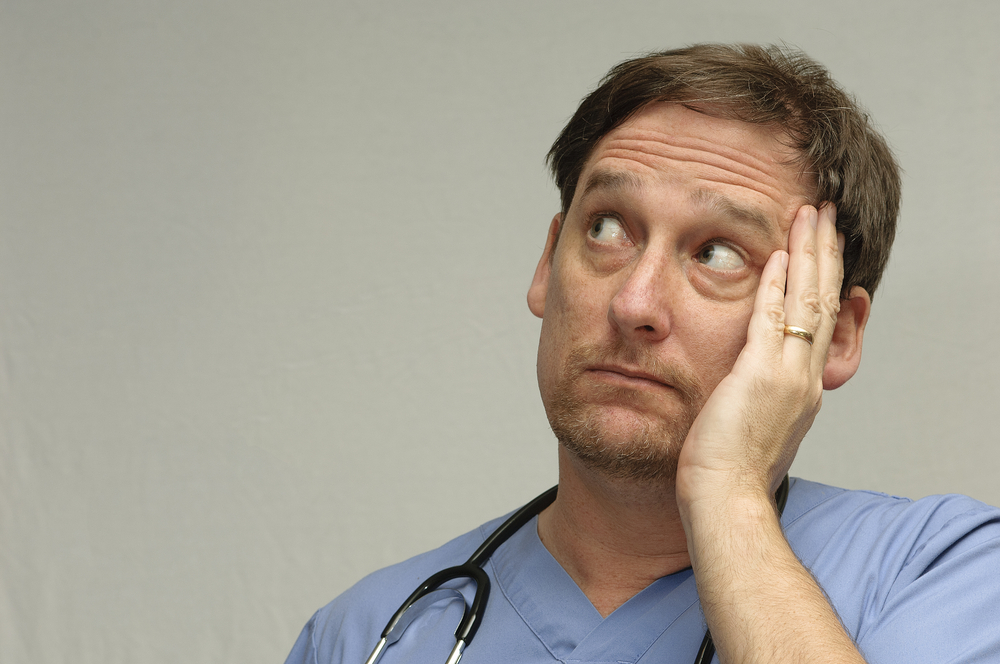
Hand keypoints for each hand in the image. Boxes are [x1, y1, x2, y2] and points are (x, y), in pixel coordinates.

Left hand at [675, 203, 843, 511]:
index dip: (822, 280)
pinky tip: (776, 255)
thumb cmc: (729, 476)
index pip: (819, 321)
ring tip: (810, 215)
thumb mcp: (752, 429)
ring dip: (807, 253)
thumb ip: (754, 399)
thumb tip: (741, 385)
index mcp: (802, 388)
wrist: (727, 502)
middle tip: (826, 216)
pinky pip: (771, 318)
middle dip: (824, 254)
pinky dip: (776, 284)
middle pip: (824, 300)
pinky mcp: (760, 375)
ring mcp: (786, 375)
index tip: (819, 249)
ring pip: (807, 300)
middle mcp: (804, 377)